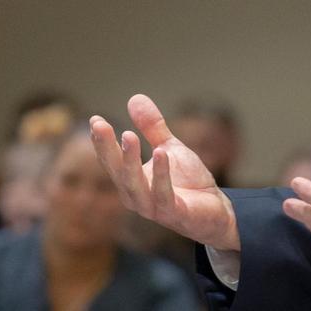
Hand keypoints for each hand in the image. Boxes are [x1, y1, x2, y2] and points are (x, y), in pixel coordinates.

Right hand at [90, 94, 239, 250]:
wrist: (214, 211)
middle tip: (100, 125)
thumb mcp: (169, 148)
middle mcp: (135, 196)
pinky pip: (163, 194)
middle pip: (117, 172)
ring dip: (130, 161)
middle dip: (107, 148)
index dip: (102, 142)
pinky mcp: (173, 213)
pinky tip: (161, 153)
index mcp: (131, 181)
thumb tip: (134, 97)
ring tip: (128, 135)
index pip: (111, 161)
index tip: (95, 120)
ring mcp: (152, 207)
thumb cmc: (188, 182)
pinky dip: (160, 174)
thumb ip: (152, 128)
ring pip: (134, 185)